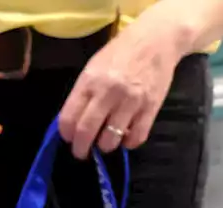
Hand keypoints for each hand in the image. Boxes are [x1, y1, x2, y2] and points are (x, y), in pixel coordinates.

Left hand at [58, 17, 190, 157]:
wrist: (156, 40)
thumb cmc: (121, 52)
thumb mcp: (94, 67)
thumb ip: (83, 93)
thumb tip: (74, 122)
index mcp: (90, 81)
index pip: (68, 118)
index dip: (66, 134)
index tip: (69, 139)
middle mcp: (108, 93)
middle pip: (86, 132)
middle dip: (80, 149)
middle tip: (82, 152)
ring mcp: (130, 102)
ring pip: (110, 140)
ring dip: (105, 146)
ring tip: (105, 142)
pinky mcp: (150, 108)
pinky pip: (135, 138)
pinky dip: (128, 143)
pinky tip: (126, 136)